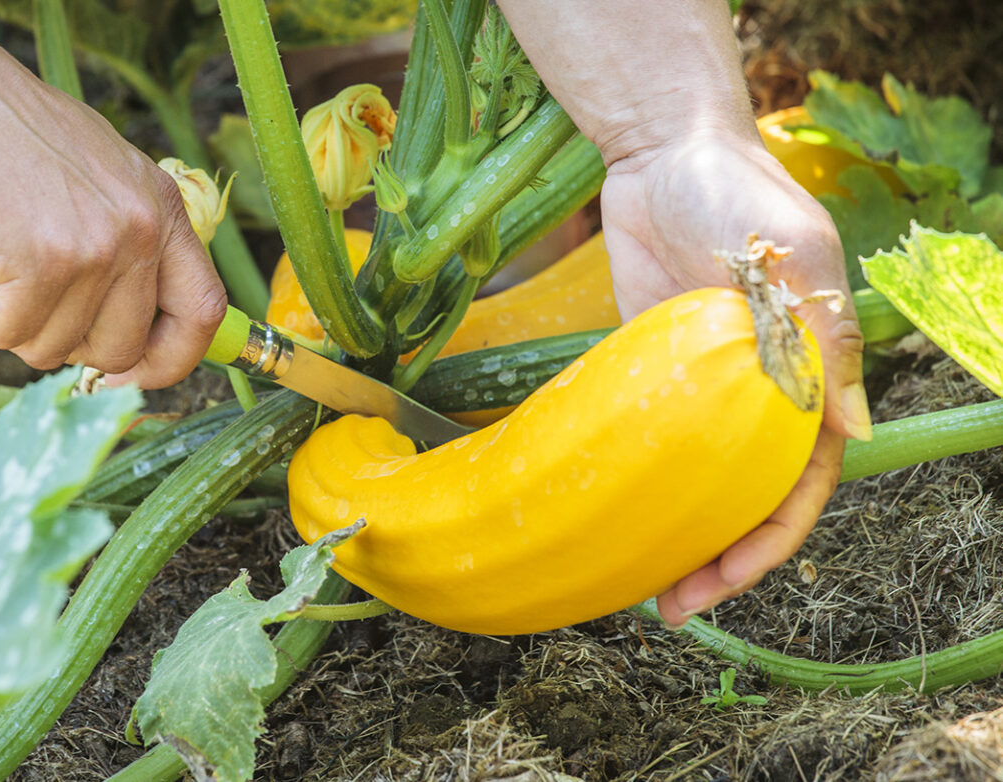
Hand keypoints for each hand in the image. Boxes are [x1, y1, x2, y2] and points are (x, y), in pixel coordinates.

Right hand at [0, 6, 225, 388]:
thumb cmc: (16, 132)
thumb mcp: (107, 177)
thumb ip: (132, 246)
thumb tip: (133, 338)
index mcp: (166, 212)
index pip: (204, 313)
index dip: (173, 359)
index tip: (131, 371)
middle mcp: (142, 233)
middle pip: (121, 349)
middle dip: (72, 343)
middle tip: (35, 296)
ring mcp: (95, 250)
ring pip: (55, 348)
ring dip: (15, 315)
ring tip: (1, 250)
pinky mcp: (39, 264)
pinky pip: (8, 333)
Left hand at [600, 129, 870, 626]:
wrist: (662, 152)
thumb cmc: (740, 190)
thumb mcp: (796, 253)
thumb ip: (823, 336)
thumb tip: (850, 428)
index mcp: (808, 374)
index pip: (800, 480)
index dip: (770, 539)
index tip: (725, 580)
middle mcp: (757, 392)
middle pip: (744, 495)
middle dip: (717, 556)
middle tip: (668, 605)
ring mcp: (700, 386)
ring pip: (696, 479)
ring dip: (674, 531)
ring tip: (635, 583)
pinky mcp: (651, 370)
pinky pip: (648, 439)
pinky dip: (636, 482)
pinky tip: (607, 516)